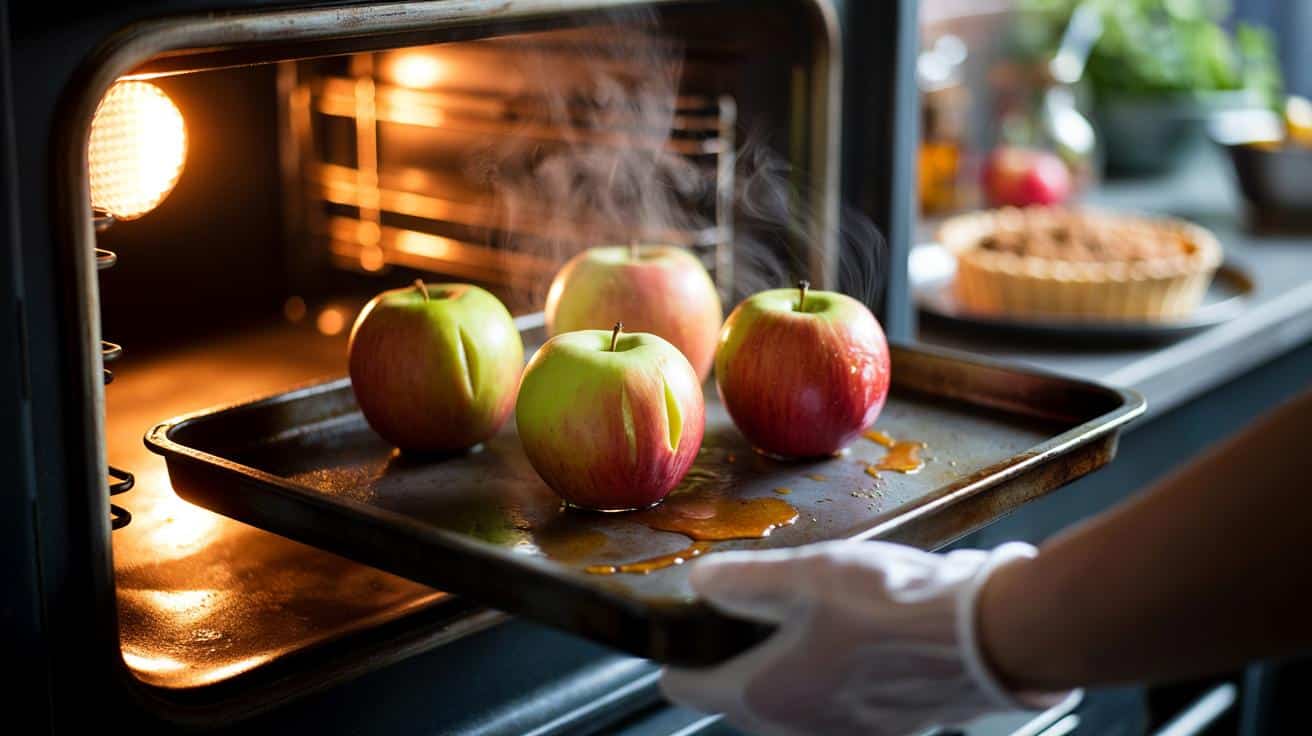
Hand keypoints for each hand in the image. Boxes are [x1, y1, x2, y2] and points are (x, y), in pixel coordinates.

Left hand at [660, 540, 1073, 735]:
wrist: (985, 638)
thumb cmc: (893, 609)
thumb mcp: (805, 574)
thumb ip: (744, 580)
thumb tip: (700, 582)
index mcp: (762, 696)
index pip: (684, 687)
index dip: (678, 650)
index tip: (687, 620)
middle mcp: (796, 729)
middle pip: (735, 697)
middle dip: (733, 655)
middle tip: (747, 605)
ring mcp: (841, 733)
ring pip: (785, 703)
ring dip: (783, 664)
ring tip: (801, 613)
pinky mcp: (882, 728)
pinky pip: (831, 704)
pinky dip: (827, 674)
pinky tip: (850, 633)